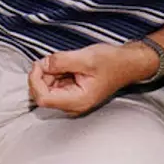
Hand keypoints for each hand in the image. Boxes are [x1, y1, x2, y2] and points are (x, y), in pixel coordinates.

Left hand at [27, 42, 157, 116]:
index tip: (39, 64)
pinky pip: (55, 84)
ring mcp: (72, 100)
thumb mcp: (86, 58)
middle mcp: (73, 105)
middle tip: (53, 59)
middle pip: (42, 94)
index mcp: (77, 101)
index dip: (35, 80)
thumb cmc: (113, 63)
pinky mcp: (72, 93)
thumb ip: (61, 61)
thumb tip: (43, 64)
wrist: (128, 63)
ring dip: (50, 73)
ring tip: (66, 61)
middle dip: (43, 75)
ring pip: (47, 88)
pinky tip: (68, 65)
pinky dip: (56, 73)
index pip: (42, 98)